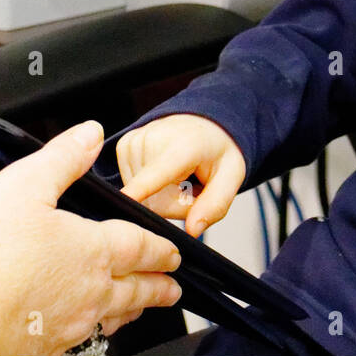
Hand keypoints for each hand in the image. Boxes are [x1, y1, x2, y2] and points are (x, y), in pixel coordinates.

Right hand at [0, 121, 182, 355]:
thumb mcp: (25, 185)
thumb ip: (63, 158)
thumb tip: (89, 135)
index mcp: (92, 250)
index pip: (141, 246)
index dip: (161, 247)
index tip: (174, 251)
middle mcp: (89, 293)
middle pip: (137, 289)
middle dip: (158, 286)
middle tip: (173, 288)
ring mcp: (69, 326)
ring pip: (114, 318)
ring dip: (133, 311)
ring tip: (139, 310)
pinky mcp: (44, 349)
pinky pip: (83, 343)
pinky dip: (95, 335)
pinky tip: (86, 332)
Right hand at [117, 114, 245, 236]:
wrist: (202, 125)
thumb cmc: (216, 151)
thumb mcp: (232, 176)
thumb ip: (215, 204)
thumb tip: (192, 230)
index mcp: (184, 145)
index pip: (158, 173)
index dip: (140, 189)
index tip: (123, 200)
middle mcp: (153, 138)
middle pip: (155, 201)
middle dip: (175, 204)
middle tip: (192, 185)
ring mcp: (134, 141)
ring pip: (141, 197)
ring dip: (162, 195)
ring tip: (179, 175)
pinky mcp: (123, 146)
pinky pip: (132, 187)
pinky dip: (149, 186)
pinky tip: (163, 171)